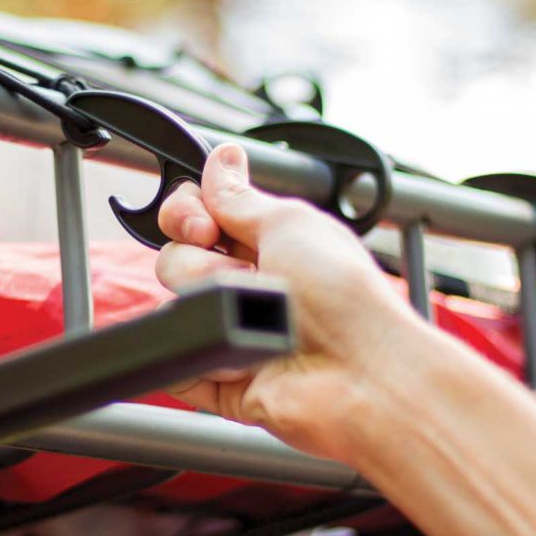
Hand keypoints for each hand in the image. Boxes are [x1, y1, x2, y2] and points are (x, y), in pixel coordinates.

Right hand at [154, 142, 431, 462]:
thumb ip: (239, 197)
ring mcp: (231, 331)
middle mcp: (246, 285)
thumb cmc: (344, 296)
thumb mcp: (289, 223)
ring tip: (254, 319)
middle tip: (243, 273)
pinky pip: (176, 361)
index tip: (205, 225)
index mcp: (265, 242)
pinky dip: (194, 358)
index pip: (194, 215)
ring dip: (210, 305)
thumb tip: (221, 159)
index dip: (186, 214)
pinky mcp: (220, 377)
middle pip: (176, 257)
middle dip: (202, 262)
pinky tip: (232, 355)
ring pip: (174, 304)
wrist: (361, 373)